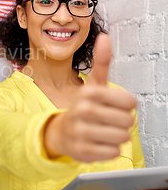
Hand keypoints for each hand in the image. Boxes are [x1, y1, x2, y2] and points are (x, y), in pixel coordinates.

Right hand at [44, 34, 136, 162]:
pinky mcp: (82, 150)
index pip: (129, 102)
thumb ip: (101, 61)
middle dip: (122, 122)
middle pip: (127, 121)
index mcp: (88, 93)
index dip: (126, 106)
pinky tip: (98, 142)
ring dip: (117, 136)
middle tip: (108, 120)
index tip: (115, 105)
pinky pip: (112, 152)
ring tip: (104, 131)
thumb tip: (104, 37)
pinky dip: (109, 150)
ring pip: (122, 137)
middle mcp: (82, 111)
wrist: (59, 131)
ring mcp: (81, 131)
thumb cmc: (82, 107)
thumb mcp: (92, 84)